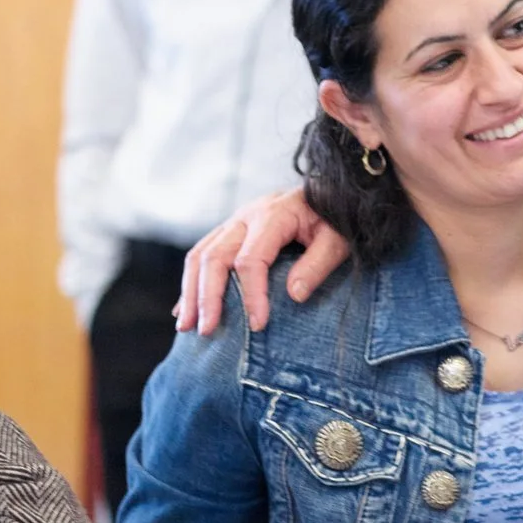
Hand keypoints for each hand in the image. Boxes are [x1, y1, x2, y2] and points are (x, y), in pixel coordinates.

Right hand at [175, 186, 351, 334]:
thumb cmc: (338, 218)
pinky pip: (203, 254)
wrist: (335, 191)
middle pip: (214, 256)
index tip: (257, 324)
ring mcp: (236, 222)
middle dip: (206, 296)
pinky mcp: (233, 230)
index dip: (251, 294)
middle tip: (206, 331)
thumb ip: (318, 264)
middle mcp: (247, 215)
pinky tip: (184, 309)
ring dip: (190, 292)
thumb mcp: (339, 239)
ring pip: (200, 254)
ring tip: (185, 326)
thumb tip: (293, 295)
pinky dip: (192, 283)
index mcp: (273, 215)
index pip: (250, 259)